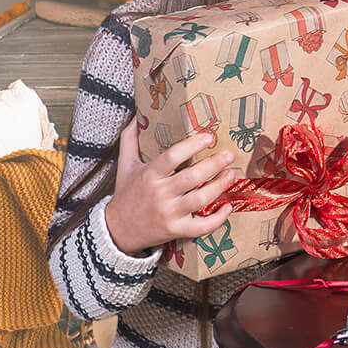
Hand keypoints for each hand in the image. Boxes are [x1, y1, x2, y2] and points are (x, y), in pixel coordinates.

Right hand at [104, 117, 237, 256]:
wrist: (116, 230)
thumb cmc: (126, 193)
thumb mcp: (125, 165)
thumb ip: (130, 140)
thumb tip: (136, 117)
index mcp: (149, 175)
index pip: (172, 157)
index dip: (192, 145)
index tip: (208, 136)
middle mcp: (160, 194)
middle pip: (193, 177)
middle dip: (214, 164)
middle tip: (229, 155)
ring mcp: (169, 213)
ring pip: (201, 199)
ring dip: (219, 186)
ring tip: (231, 174)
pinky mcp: (175, 230)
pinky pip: (201, 227)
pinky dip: (217, 219)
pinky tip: (228, 207)